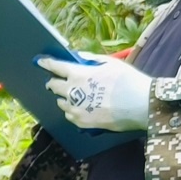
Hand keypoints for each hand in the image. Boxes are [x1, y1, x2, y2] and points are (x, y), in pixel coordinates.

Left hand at [36, 54, 151, 131]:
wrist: (140, 105)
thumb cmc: (128, 81)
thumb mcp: (110, 63)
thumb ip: (91, 60)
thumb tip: (79, 57)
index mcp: (78, 74)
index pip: (56, 67)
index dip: (46, 63)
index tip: (40, 62)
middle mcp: (72, 92)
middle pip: (54, 86)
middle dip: (53, 82)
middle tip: (55, 81)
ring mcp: (75, 108)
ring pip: (61, 102)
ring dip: (64, 97)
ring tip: (73, 96)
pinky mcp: (81, 122)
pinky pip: (69, 115)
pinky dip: (72, 110)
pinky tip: (80, 108)